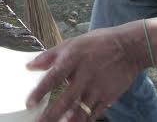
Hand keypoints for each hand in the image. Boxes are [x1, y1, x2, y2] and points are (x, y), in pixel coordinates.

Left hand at [25, 23, 147, 120]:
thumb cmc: (95, 44)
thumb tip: (29, 66)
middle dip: (51, 114)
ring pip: (80, 110)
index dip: (40, 92)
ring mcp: (97, 88)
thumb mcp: (70, 43)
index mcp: (72, 60)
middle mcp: (84, 76)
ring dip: (67, 121)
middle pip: (66, 99)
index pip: (53, 78)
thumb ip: (48, 56)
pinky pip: (94, 113)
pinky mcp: (108, 97)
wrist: (128, 48)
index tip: (29, 103)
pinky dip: (83, 121)